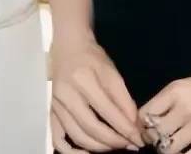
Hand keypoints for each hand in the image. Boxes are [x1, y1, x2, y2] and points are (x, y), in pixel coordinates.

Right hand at [50, 36, 144, 151]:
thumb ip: (124, 100)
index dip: (125, 130)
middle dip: (114, 142)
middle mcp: (67, 94)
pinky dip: (71, 152)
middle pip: (91, 128)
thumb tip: (134, 127)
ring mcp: (56, 105)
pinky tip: (87, 153)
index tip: (139, 140)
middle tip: (129, 145)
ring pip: (77, 136)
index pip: (108, 112)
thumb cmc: (92, 57)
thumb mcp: (112, 72)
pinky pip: (58, 139)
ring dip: (99, 148)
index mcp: (84, 80)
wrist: (68, 47)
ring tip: (114, 147)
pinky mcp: (51, 111)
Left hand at [137, 65, 190, 153]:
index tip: (146, 128)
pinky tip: (184, 153)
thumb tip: (150, 119)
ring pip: (168, 150)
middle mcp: (182, 109)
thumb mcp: (184, 85)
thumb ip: (167, 101)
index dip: (142, 125)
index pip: (144, 114)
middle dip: (153, 139)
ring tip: (171, 147)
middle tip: (158, 140)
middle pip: (154, 134)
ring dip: (166, 150)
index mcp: (173, 91)